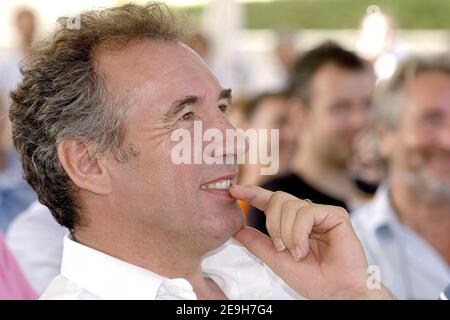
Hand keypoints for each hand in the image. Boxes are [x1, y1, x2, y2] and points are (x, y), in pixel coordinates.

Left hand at [230, 185, 391, 299]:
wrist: (335, 292)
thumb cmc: (311, 278)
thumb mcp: (275, 259)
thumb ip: (257, 243)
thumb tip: (236, 231)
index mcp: (291, 222)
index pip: (269, 202)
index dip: (252, 194)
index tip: (233, 190)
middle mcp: (305, 214)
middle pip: (277, 199)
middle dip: (273, 224)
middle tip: (281, 247)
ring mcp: (320, 213)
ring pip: (290, 206)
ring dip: (287, 234)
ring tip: (298, 253)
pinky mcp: (335, 215)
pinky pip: (306, 213)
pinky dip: (300, 233)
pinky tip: (305, 249)